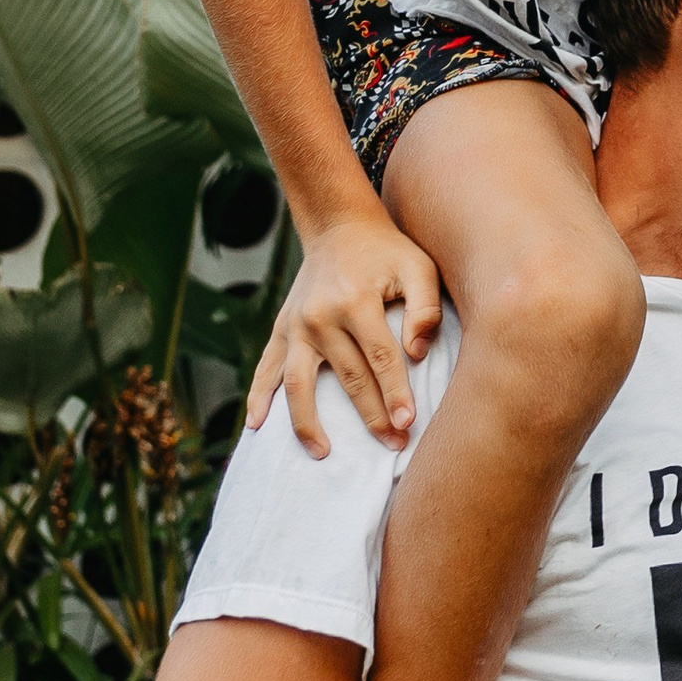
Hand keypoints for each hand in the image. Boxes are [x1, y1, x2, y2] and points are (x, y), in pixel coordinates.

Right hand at [247, 213, 441, 453]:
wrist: (340, 228)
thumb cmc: (388, 253)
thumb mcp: (419, 268)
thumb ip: (425, 308)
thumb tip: (416, 352)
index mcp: (356, 301)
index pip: (381, 359)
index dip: (396, 393)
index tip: (408, 423)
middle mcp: (320, 316)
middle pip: (348, 378)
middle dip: (371, 416)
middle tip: (392, 445)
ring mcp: (296, 325)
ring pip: (298, 383)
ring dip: (308, 422)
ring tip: (322, 453)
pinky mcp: (281, 329)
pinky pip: (266, 368)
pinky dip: (258, 397)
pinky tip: (256, 426)